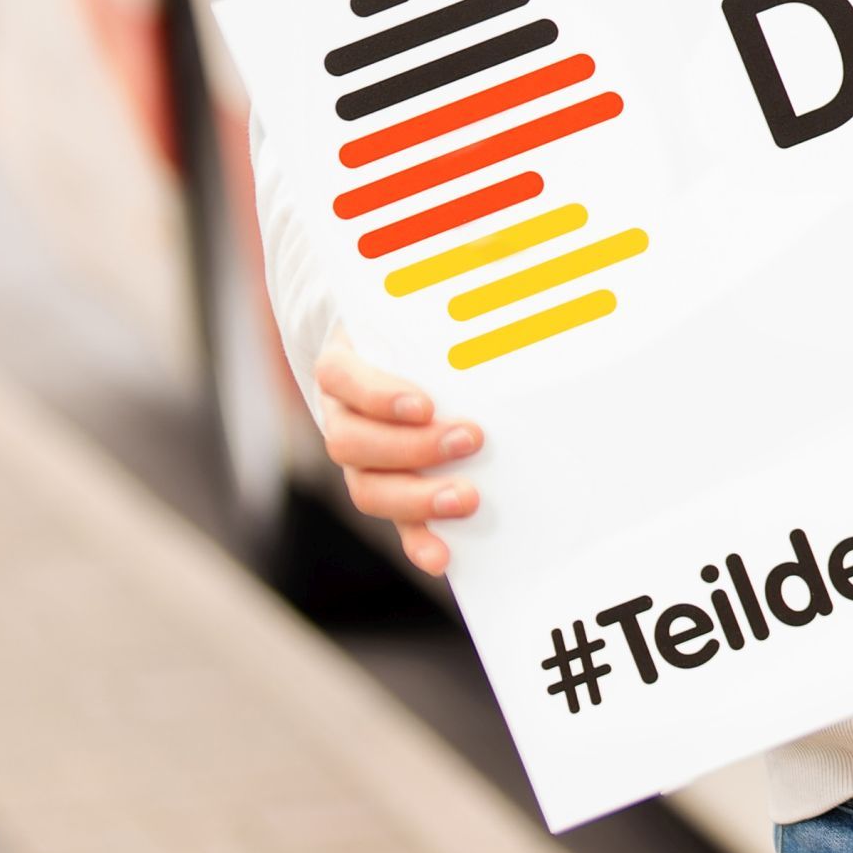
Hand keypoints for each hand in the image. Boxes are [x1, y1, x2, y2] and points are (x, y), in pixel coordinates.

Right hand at [316, 345, 480, 574]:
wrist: (401, 366)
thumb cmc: (414, 339)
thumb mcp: (420, 323)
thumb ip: (450, 324)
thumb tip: (510, 295)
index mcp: (344, 369)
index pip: (343, 378)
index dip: (380, 396)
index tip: (424, 405)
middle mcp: (343, 418)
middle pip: (353, 442)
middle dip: (412, 447)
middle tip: (471, 438)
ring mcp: (361, 462)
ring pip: (368, 489)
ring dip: (418, 498)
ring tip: (467, 498)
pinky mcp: (389, 493)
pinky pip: (396, 524)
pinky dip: (419, 541)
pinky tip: (442, 557)